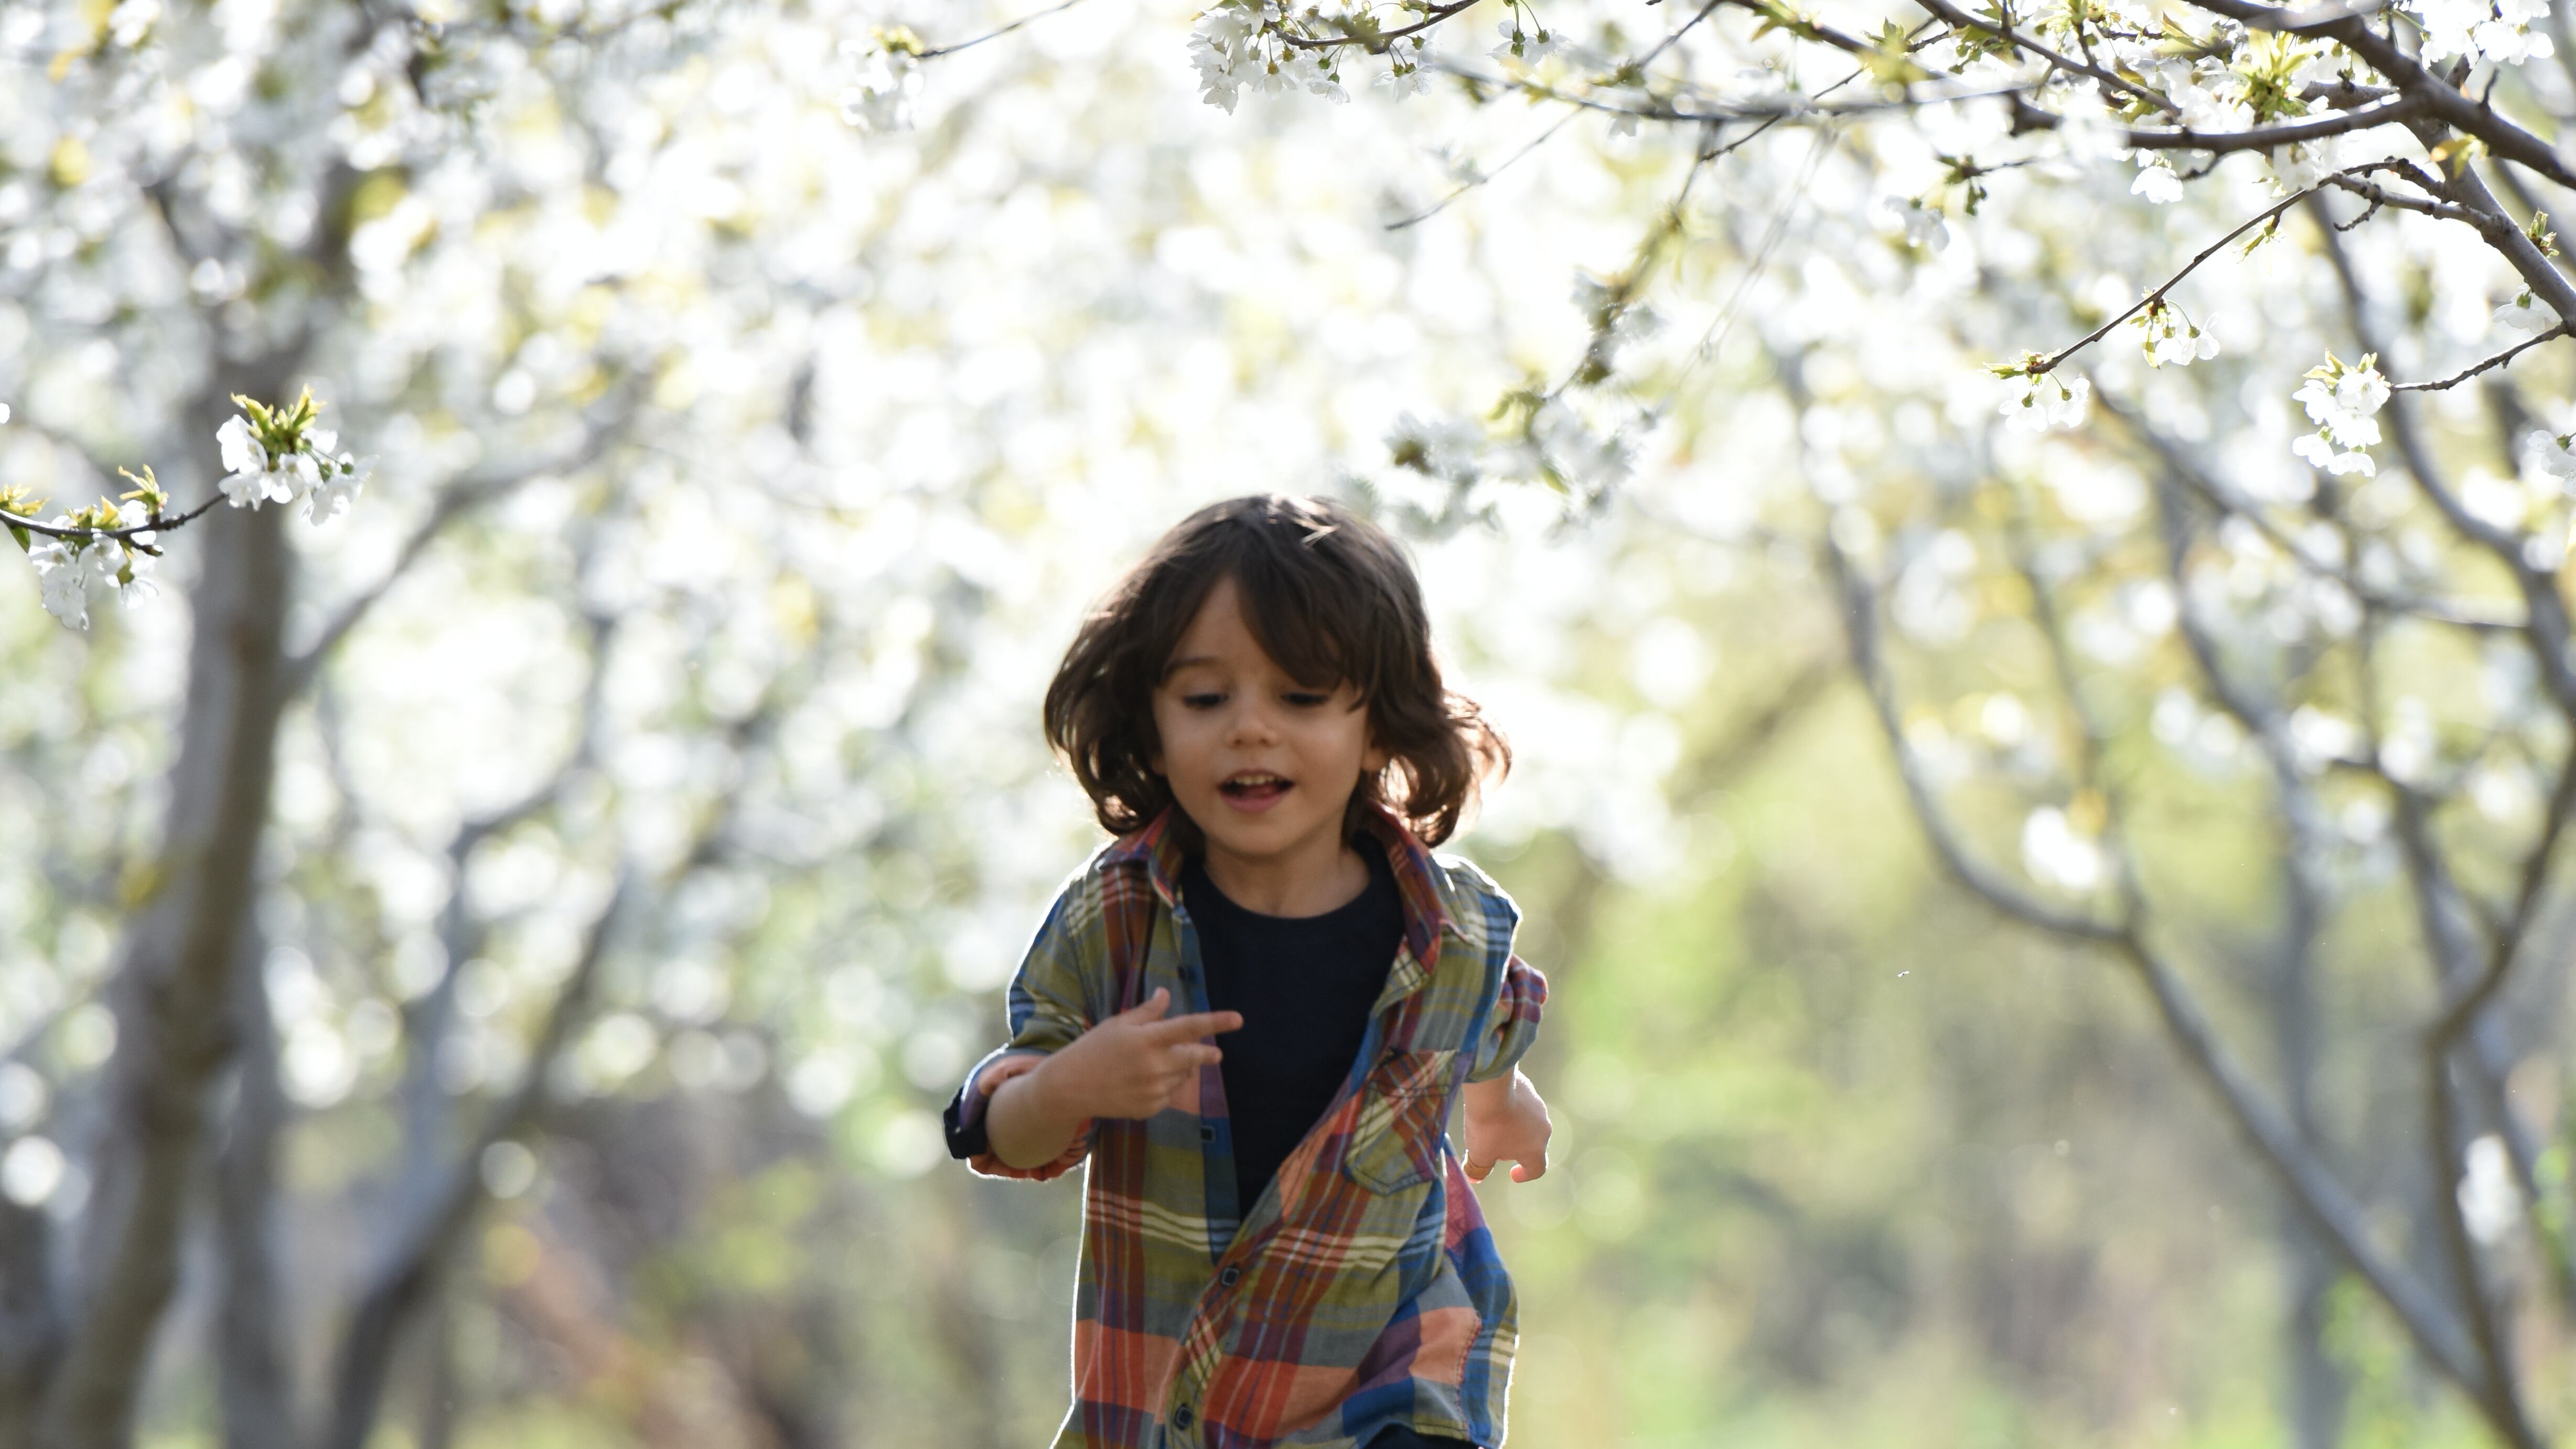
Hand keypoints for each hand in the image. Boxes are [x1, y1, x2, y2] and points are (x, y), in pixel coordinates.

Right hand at [1033, 987, 1241, 1120]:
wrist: (1070, 1088)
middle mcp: (1155, 1066)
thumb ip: (1147, 1012)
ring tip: (1158, 1063)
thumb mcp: (1118, 1024)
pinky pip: (1169, 1094)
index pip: (1190, 1027)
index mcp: (1148, 1039)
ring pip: (1183, 1076)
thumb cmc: (1092, 1049)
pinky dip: (1165, 1086)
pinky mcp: (1150, 1108)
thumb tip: (1166, 994)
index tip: (1239, 1019)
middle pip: (1195, 1057)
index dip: (1217, 1022)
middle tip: (1216, 1054)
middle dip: (1209, 1055)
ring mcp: (1154, 1090)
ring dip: (1182, 1068)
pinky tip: (1144, 1081)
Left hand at [1461, 1069, 1550, 1183]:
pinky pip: (1522, 1105)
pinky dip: (1511, 1108)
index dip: (1525, 1174)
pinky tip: (1494, 1104)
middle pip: (1532, 1145)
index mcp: (1535, 1150)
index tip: (1513, 1174)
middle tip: (1496, 1146)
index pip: (1537, 1169)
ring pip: (1528, 1123)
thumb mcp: (1479, 1153)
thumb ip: (1478, 1168)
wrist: (1491, 1085)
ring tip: (1493, 1122)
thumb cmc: (1488, 1126)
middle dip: (1515, 1149)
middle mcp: (1543, 1130)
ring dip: (1514, 1127)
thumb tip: (1474, 1177)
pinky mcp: (1530, 1089)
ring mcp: (1539, 1108)